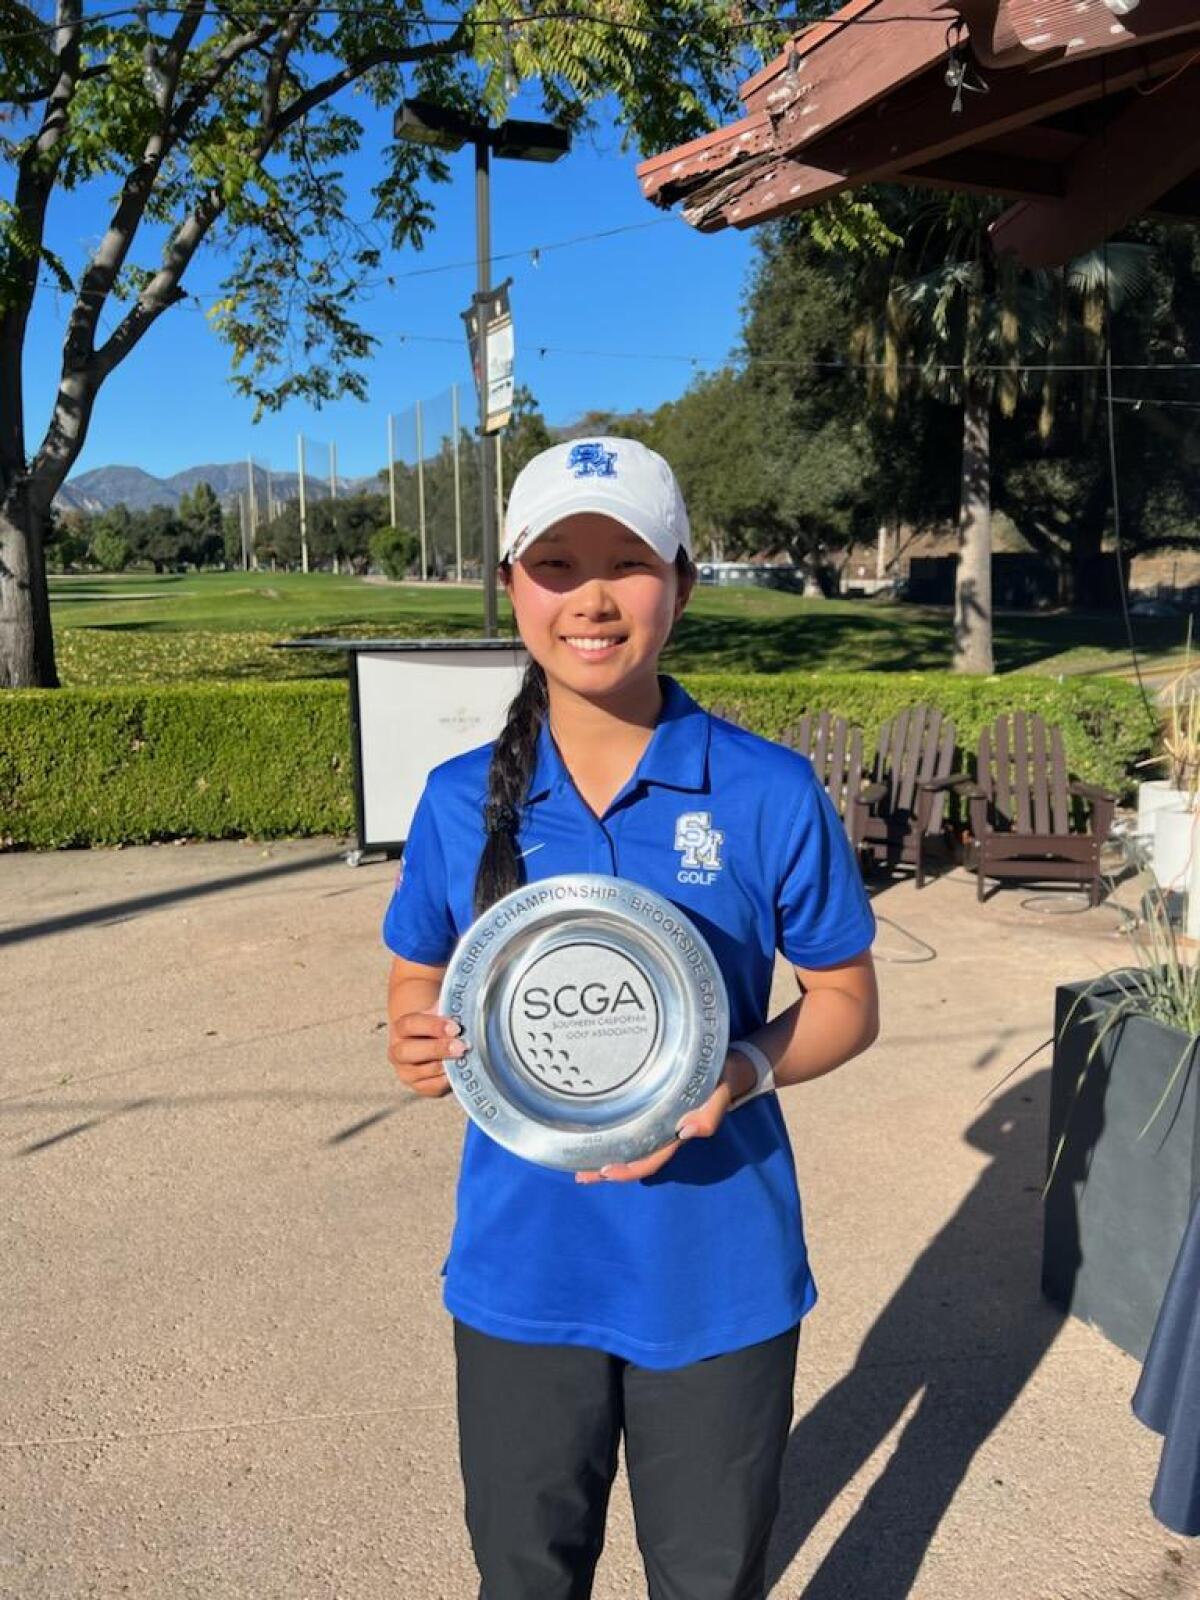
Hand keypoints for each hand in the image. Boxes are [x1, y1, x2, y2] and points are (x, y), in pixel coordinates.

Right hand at [388, 1011, 464, 1098]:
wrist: (432, 1042)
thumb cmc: (439, 1026)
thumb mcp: (441, 1014)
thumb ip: (448, 1012)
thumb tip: (467, 1014)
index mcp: (401, 1028)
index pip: (411, 1025)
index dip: (433, 1026)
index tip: (455, 1028)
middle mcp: (398, 1052)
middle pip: (408, 1051)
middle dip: (437, 1049)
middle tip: (461, 1047)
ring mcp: (406, 1072)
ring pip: (422, 1071)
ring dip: (446, 1065)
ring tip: (464, 1058)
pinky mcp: (419, 1087)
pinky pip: (432, 1087)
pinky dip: (446, 1081)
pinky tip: (458, 1072)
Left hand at [574, 1049, 757, 1183]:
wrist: (727, 1066)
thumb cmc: (721, 1081)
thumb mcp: (719, 1096)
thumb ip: (709, 1115)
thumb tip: (688, 1131)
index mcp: (676, 1134)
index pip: (650, 1159)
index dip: (629, 1169)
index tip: (605, 1171)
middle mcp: (663, 1132)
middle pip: (633, 1159)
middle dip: (608, 1170)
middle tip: (580, 1174)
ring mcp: (657, 1121)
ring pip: (629, 1145)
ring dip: (606, 1154)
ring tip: (578, 1160)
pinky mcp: (652, 1107)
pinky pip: (630, 1126)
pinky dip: (612, 1133)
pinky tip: (596, 1130)